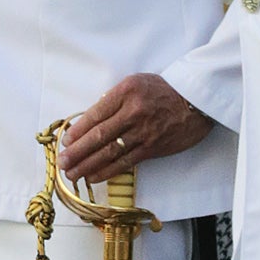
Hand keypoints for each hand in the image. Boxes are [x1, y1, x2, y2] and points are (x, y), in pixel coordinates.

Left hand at [60, 74, 212, 180]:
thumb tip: (90, 120)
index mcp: (126, 92)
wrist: (197, 101)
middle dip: (77, 151)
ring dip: (87, 165)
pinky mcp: (152, 148)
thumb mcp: (136, 83)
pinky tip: (93, 177)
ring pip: (109, 152)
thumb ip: (114, 99)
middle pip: (98, 135)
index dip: (78, 131)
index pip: (96, 114)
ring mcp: (143, 132)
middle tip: (62, 162)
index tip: (66, 142)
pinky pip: (125, 162)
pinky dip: (107, 171)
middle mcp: (133, 112)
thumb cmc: (164, 90)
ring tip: (72, 174)